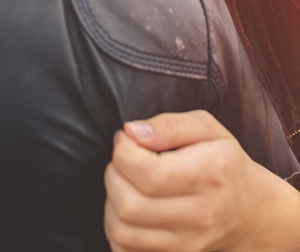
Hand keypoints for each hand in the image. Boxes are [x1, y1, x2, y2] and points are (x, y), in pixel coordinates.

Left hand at [104, 110, 299, 251]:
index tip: (125, 140)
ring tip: (125, 183)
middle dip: (113, 174)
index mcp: (209, 174)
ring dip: (111, 201)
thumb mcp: (206, 128)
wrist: (251, 211)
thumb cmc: (223, 162)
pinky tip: (127, 206)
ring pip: (122, 230)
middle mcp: (199, 214)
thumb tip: (131, 131)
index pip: (149, 173)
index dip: (123, 152)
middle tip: (124, 161)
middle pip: (129, 203)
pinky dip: (115, 227)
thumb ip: (169, 125)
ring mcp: (187, 243)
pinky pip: (125, 250)